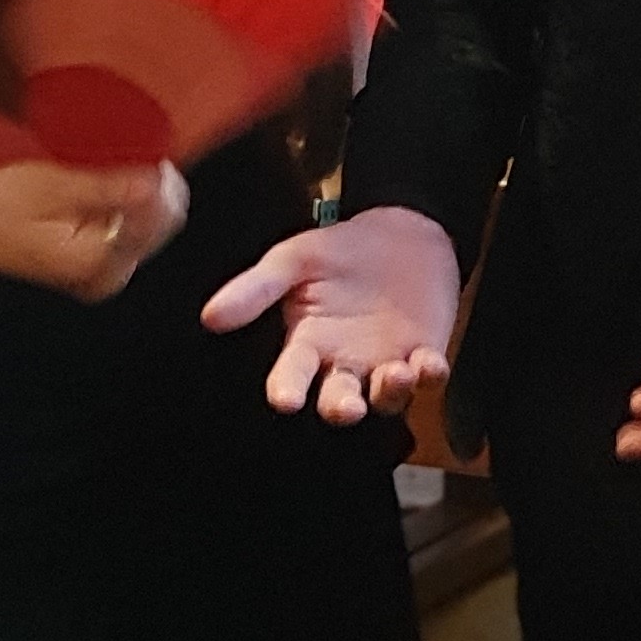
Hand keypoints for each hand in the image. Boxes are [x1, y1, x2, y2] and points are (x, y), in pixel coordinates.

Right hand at [0, 157, 189, 298]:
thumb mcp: (50, 185)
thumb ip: (108, 186)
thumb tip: (158, 181)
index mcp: (97, 260)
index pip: (161, 218)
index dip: (161, 178)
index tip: (149, 149)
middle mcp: (106, 276)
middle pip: (161, 223)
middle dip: (152, 185)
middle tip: (131, 150)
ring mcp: (102, 275)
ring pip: (148, 226)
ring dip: (138, 193)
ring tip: (111, 166)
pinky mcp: (94, 267)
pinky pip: (127, 231)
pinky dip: (123, 206)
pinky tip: (103, 187)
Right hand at [203, 201, 459, 423]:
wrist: (401, 233)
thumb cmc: (339, 250)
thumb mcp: (293, 260)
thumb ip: (255, 289)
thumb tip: (210, 316)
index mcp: (307, 344)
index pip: (290, 375)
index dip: (286, 390)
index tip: (284, 400)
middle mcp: (344, 365)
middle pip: (338, 400)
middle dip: (340, 408)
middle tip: (345, 408)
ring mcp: (385, 365)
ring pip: (384, 398)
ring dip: (390, 392)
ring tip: (395, 374)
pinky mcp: (424, 357)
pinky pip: (428, 376)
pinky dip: (430, 373)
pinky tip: (428, 363)